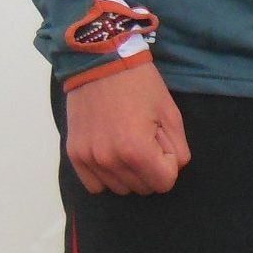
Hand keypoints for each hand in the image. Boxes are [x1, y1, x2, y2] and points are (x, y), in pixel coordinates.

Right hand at [64, 58, 190, 195]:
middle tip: (147, 139)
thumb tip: (173, 168)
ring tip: (128, 142)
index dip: (169, 164)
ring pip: (120, 189)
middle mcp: (109, 160)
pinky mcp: (74, 155)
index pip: (164, 183)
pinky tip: (112, 153)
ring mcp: (89, 159)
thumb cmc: (140, 84)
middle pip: (143, 188)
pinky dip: (107, 176)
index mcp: (136, 150)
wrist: (100, 64)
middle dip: (151, 168)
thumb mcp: (169, 112)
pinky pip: (95, 185)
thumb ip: (178, 146)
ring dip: (130, 173)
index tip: (163, 142)